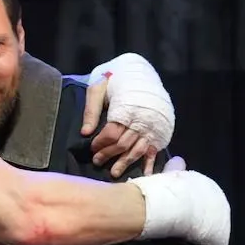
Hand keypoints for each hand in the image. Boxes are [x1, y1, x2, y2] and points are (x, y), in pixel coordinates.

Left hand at [79, 54, 175, 177]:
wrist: (138, 69)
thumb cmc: (115, 79)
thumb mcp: (98, 88)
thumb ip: (92, 110)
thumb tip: (85, 133)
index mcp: (126, 108)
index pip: (112, 133)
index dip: (101, 143)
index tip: (92, 148)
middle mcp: (140, 120)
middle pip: (123, 143)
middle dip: (109, 154)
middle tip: (97, 162)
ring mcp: (151, 126)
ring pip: (137, 149)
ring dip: (126, 162)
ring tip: (114, 173)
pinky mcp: (158, 130)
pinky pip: (154, 149)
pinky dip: (149, 162)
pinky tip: (145, 175)